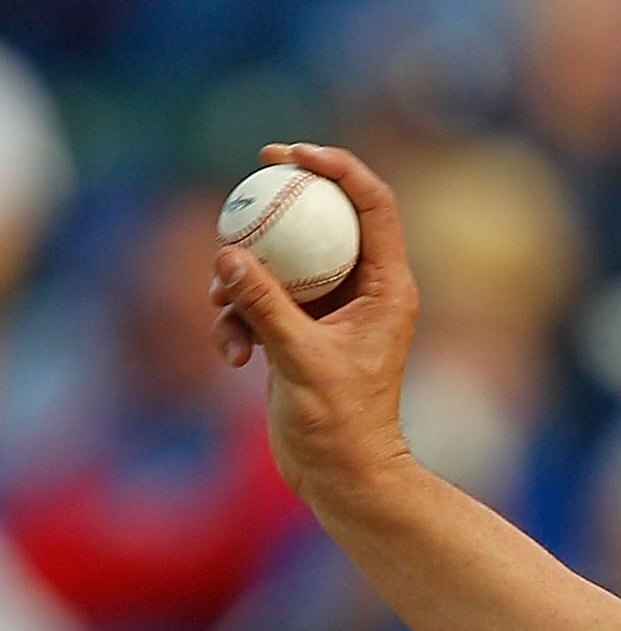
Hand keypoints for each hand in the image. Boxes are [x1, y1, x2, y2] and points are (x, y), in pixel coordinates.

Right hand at [209, 142, 418, 505]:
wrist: (342, 475)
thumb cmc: (341, 425)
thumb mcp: (300, 359)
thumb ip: (265, 304)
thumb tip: (227, 253)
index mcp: (388, 288)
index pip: (373, 206)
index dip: (339, 168)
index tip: (295, 154)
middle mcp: (364, 291)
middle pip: (326, 218)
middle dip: (286, 195)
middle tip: (255, 168)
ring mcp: (330, 309)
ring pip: (282, 260)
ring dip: (243, 276)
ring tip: (222, 307)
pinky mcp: (299, 330)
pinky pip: (260, 300)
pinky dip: (237, 318)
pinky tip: (230, 355)